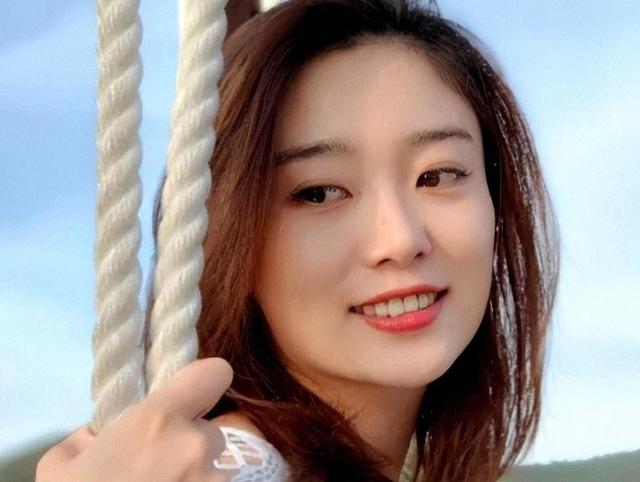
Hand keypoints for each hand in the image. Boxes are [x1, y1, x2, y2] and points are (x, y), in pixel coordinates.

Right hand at [36, 357, 233, 481]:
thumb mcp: (60, 469)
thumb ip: (85, 440)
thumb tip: (96, 436)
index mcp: (158, 421)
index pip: (214, 373)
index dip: (203, 381)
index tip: (191, 394)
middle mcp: (196, 446)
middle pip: (210, 431)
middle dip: (188, 447)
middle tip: (157, 471)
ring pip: (216, 468)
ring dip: (196, 477)